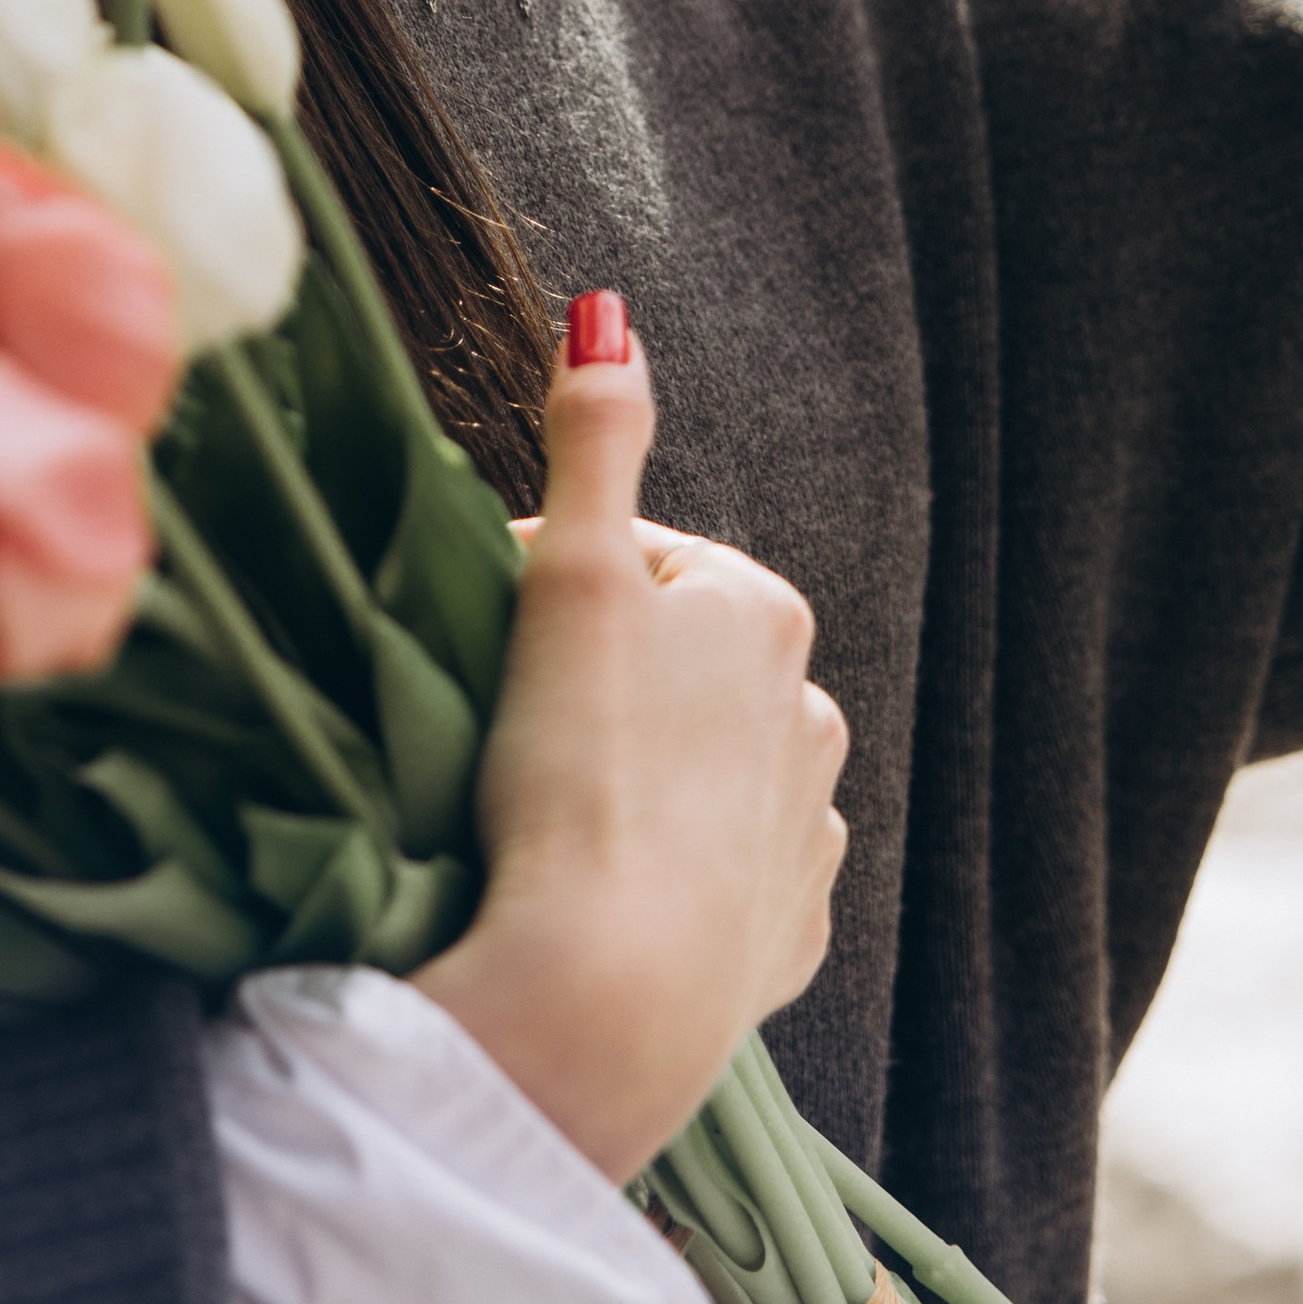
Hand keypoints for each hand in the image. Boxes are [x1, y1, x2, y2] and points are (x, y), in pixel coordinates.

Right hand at [413, 306, 847, 1185]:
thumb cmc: (577, 769)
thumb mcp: (570, 575)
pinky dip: (670, 880)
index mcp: (764, 613)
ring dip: (640, 780)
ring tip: (556, 822)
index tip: (491, 652)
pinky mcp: (785, 938)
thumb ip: (592, 437)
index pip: (636, 564)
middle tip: (512, 738)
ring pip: (705, 772)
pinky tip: (607, 894)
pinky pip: (722, 883)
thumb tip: (605, 311)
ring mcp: (806, 834)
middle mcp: (811, 713)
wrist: (607, 993)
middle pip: (675, 669)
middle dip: (604, 686)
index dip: (548, 593)